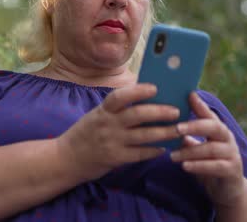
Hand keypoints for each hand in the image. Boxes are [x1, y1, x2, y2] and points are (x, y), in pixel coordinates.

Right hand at [56, 83, 179, 181]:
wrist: (67, 157)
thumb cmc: (87, 132)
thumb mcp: (97, 115)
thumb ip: (117, 108)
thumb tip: (146, 97)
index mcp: (103, 110)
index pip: (120, 96)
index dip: (138, 91)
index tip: (155, 88)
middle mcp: (108, 124)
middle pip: (137, 115)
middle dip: (159, 112)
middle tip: (176, 111)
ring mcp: (112, 142)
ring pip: (143, 136)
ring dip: (164, 132)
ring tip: (179, 130)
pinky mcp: (115, 158)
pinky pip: (139, 154)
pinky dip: (153, 151)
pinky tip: (164, 148)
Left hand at [170, 92, 245, 207]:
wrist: (226, 189)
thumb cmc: (207, 163)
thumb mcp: (196, 147)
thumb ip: (186, 134)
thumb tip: (164, 120)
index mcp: (218, 129)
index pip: (209, 114)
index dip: (200, 104)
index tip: (188, 95)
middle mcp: (227, 138)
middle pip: (214, 126)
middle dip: (194, 126)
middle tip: (176, 128)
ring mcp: (232, 154)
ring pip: (211, 148)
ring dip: (190, 151)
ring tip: (172, 155)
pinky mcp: (232, 170)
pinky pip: (216, 166)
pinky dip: (199, 166)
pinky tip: (185, 166)